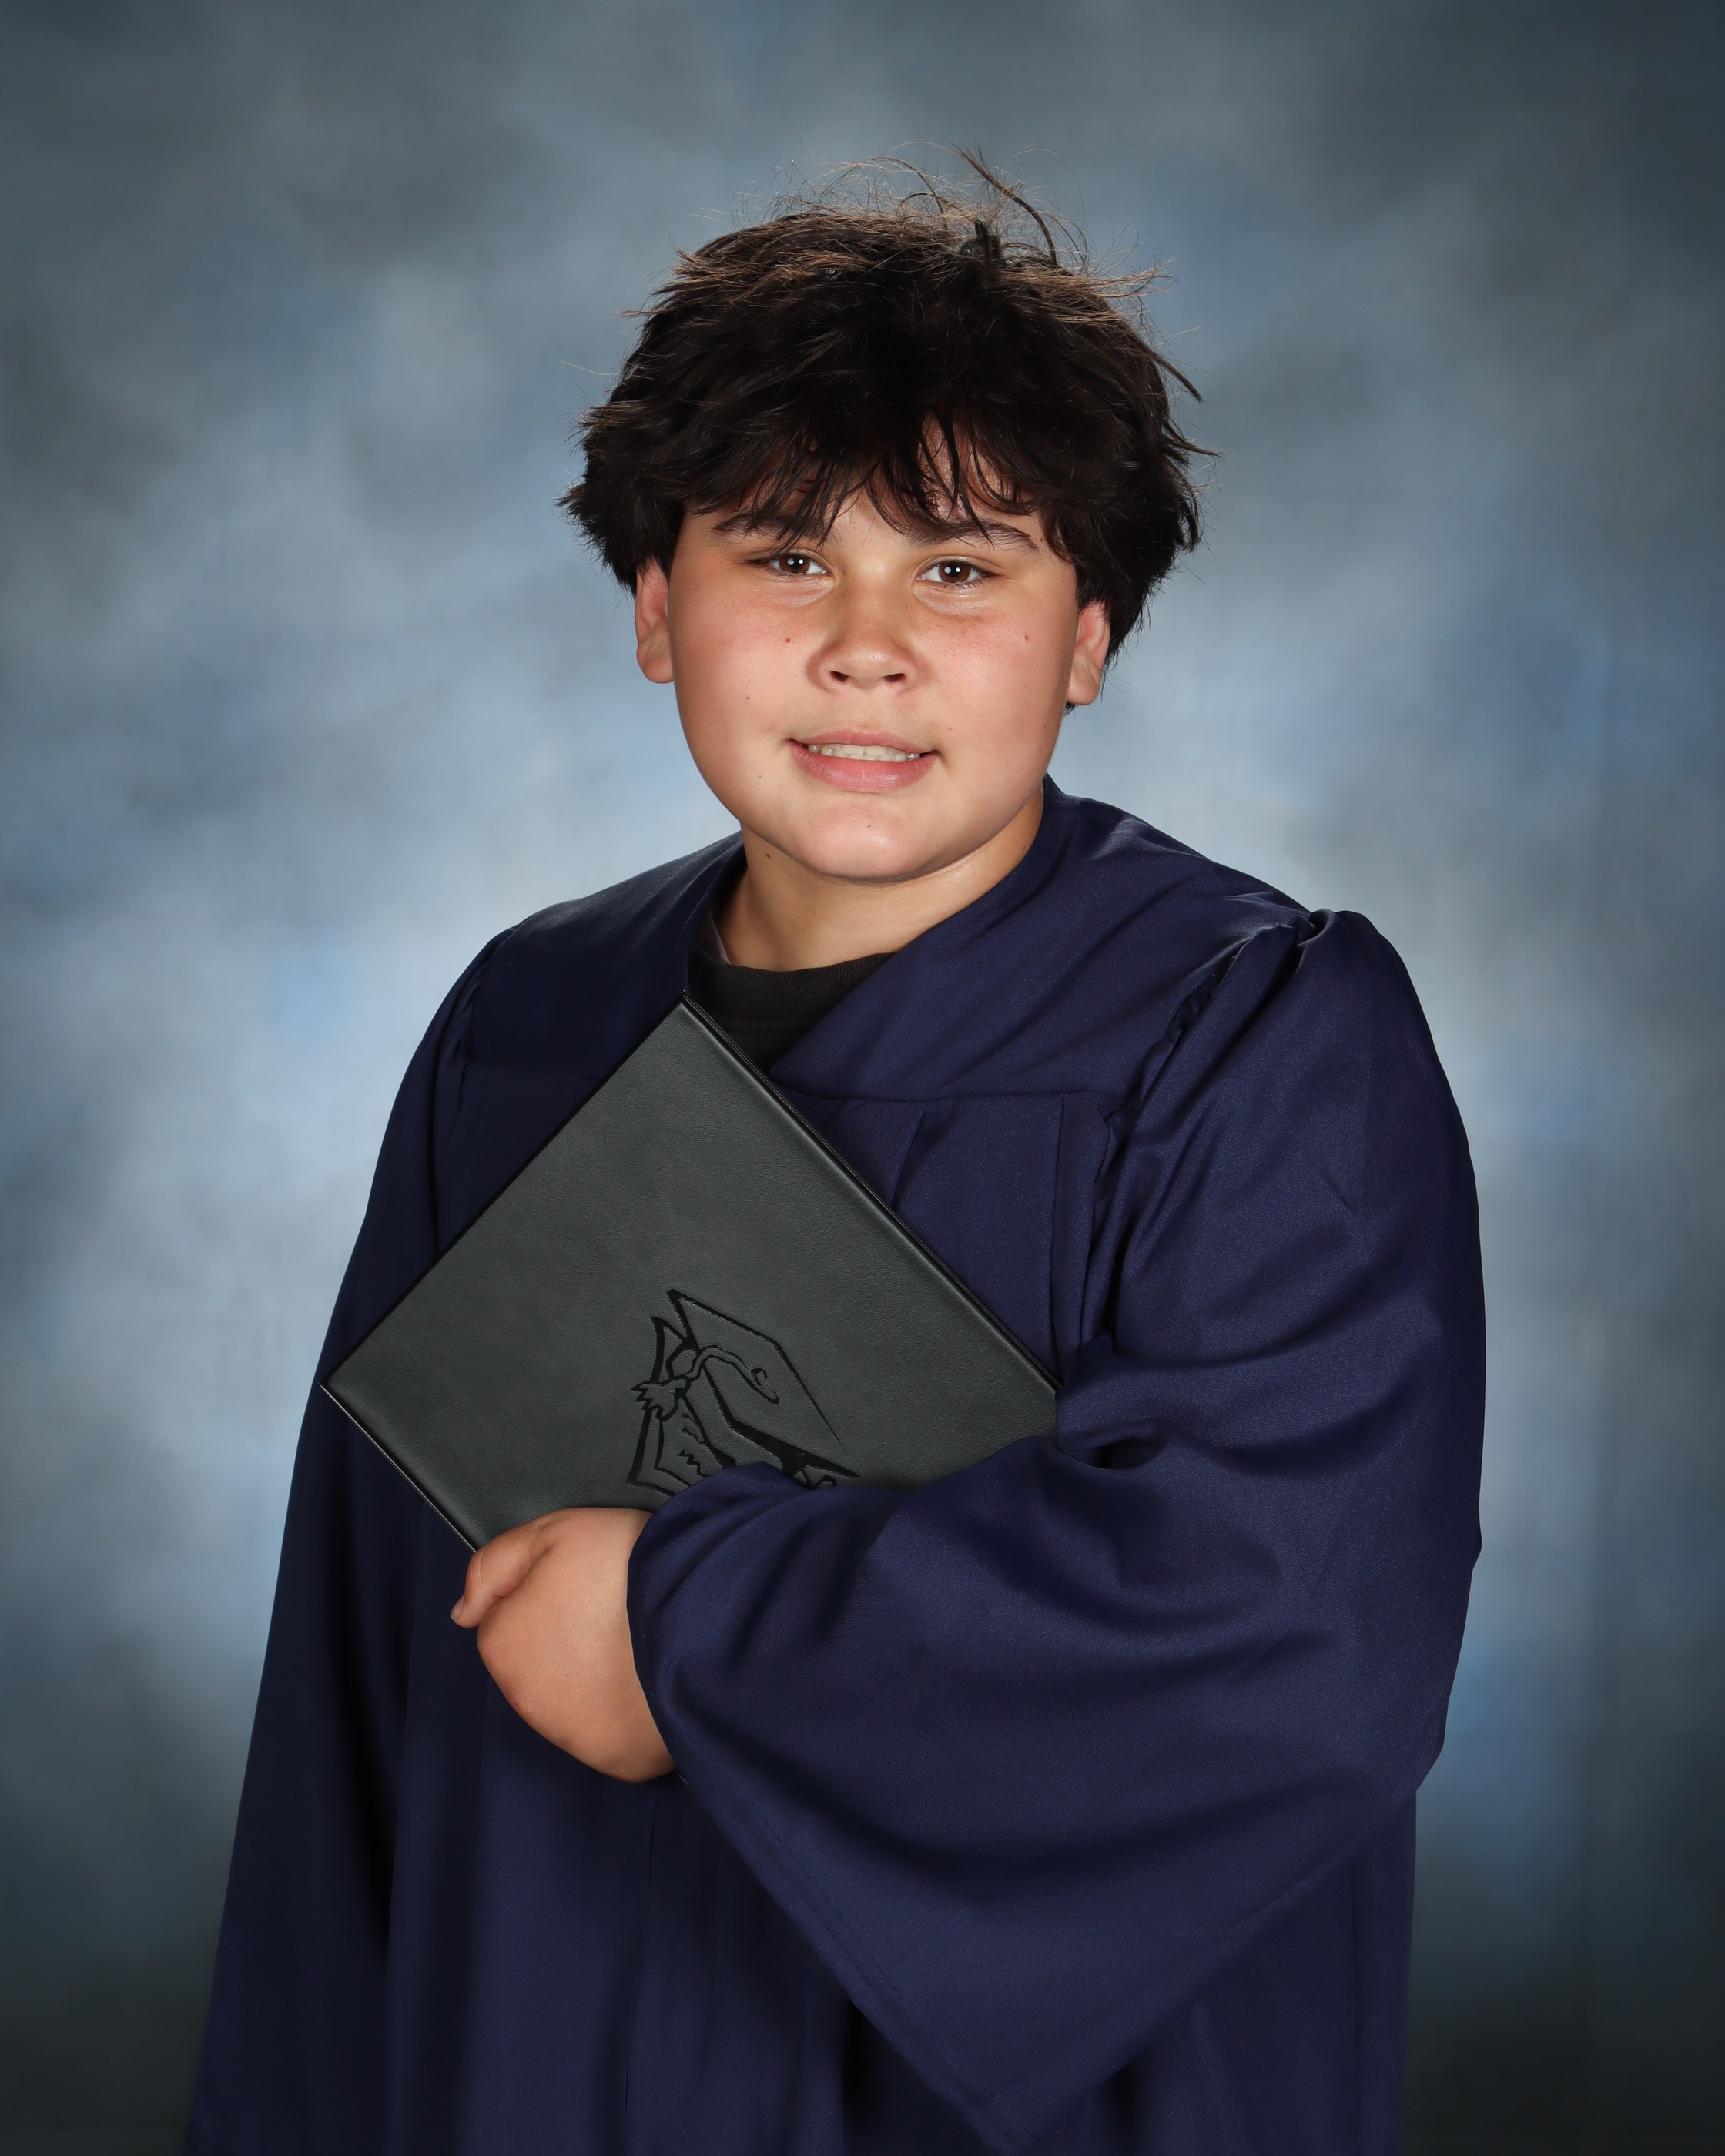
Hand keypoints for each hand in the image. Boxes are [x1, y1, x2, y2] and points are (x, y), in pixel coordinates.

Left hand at [451, 1507, 674, 1781]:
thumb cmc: (631, 1573)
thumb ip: (495, 1564)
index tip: (583, 1585)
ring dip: (599, 1675)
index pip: (508, 1618)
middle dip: (570, 1638)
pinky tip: (653, 1675)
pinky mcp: (618, 1760)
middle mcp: (529, 1699)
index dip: (547, 1594)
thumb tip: (464, 1607)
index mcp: (505, 1642)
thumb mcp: (554, 1533)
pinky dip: (631, 1709)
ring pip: (577, 1699)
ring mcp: (574, 1736)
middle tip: (614, 1609)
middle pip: (541, 1662)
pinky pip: (619, 1731)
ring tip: (639, 1639)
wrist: (701, 1619)